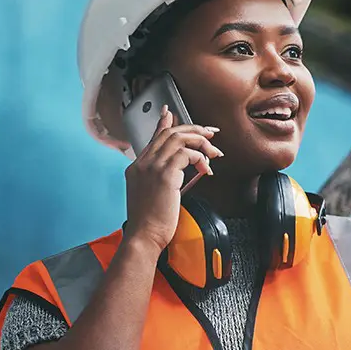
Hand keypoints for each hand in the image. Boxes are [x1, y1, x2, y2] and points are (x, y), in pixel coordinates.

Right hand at [122, 105, 222, 252]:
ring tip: (214, 154)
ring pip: (180, 139)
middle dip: (193, 130)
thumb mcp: (151, 195)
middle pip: (169, 134)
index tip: (171, 113)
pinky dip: (200, 158)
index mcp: (136, 167)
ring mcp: (151, 167)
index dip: (165, 124)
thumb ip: (161, 178)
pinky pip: (187, 154)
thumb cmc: (150, 223)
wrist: (144, 236)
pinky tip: (206, 169)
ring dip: (201, 143)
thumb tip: (178, 172)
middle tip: (210, 134)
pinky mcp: (164, 175)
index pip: (154, 138)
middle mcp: (142, 163)